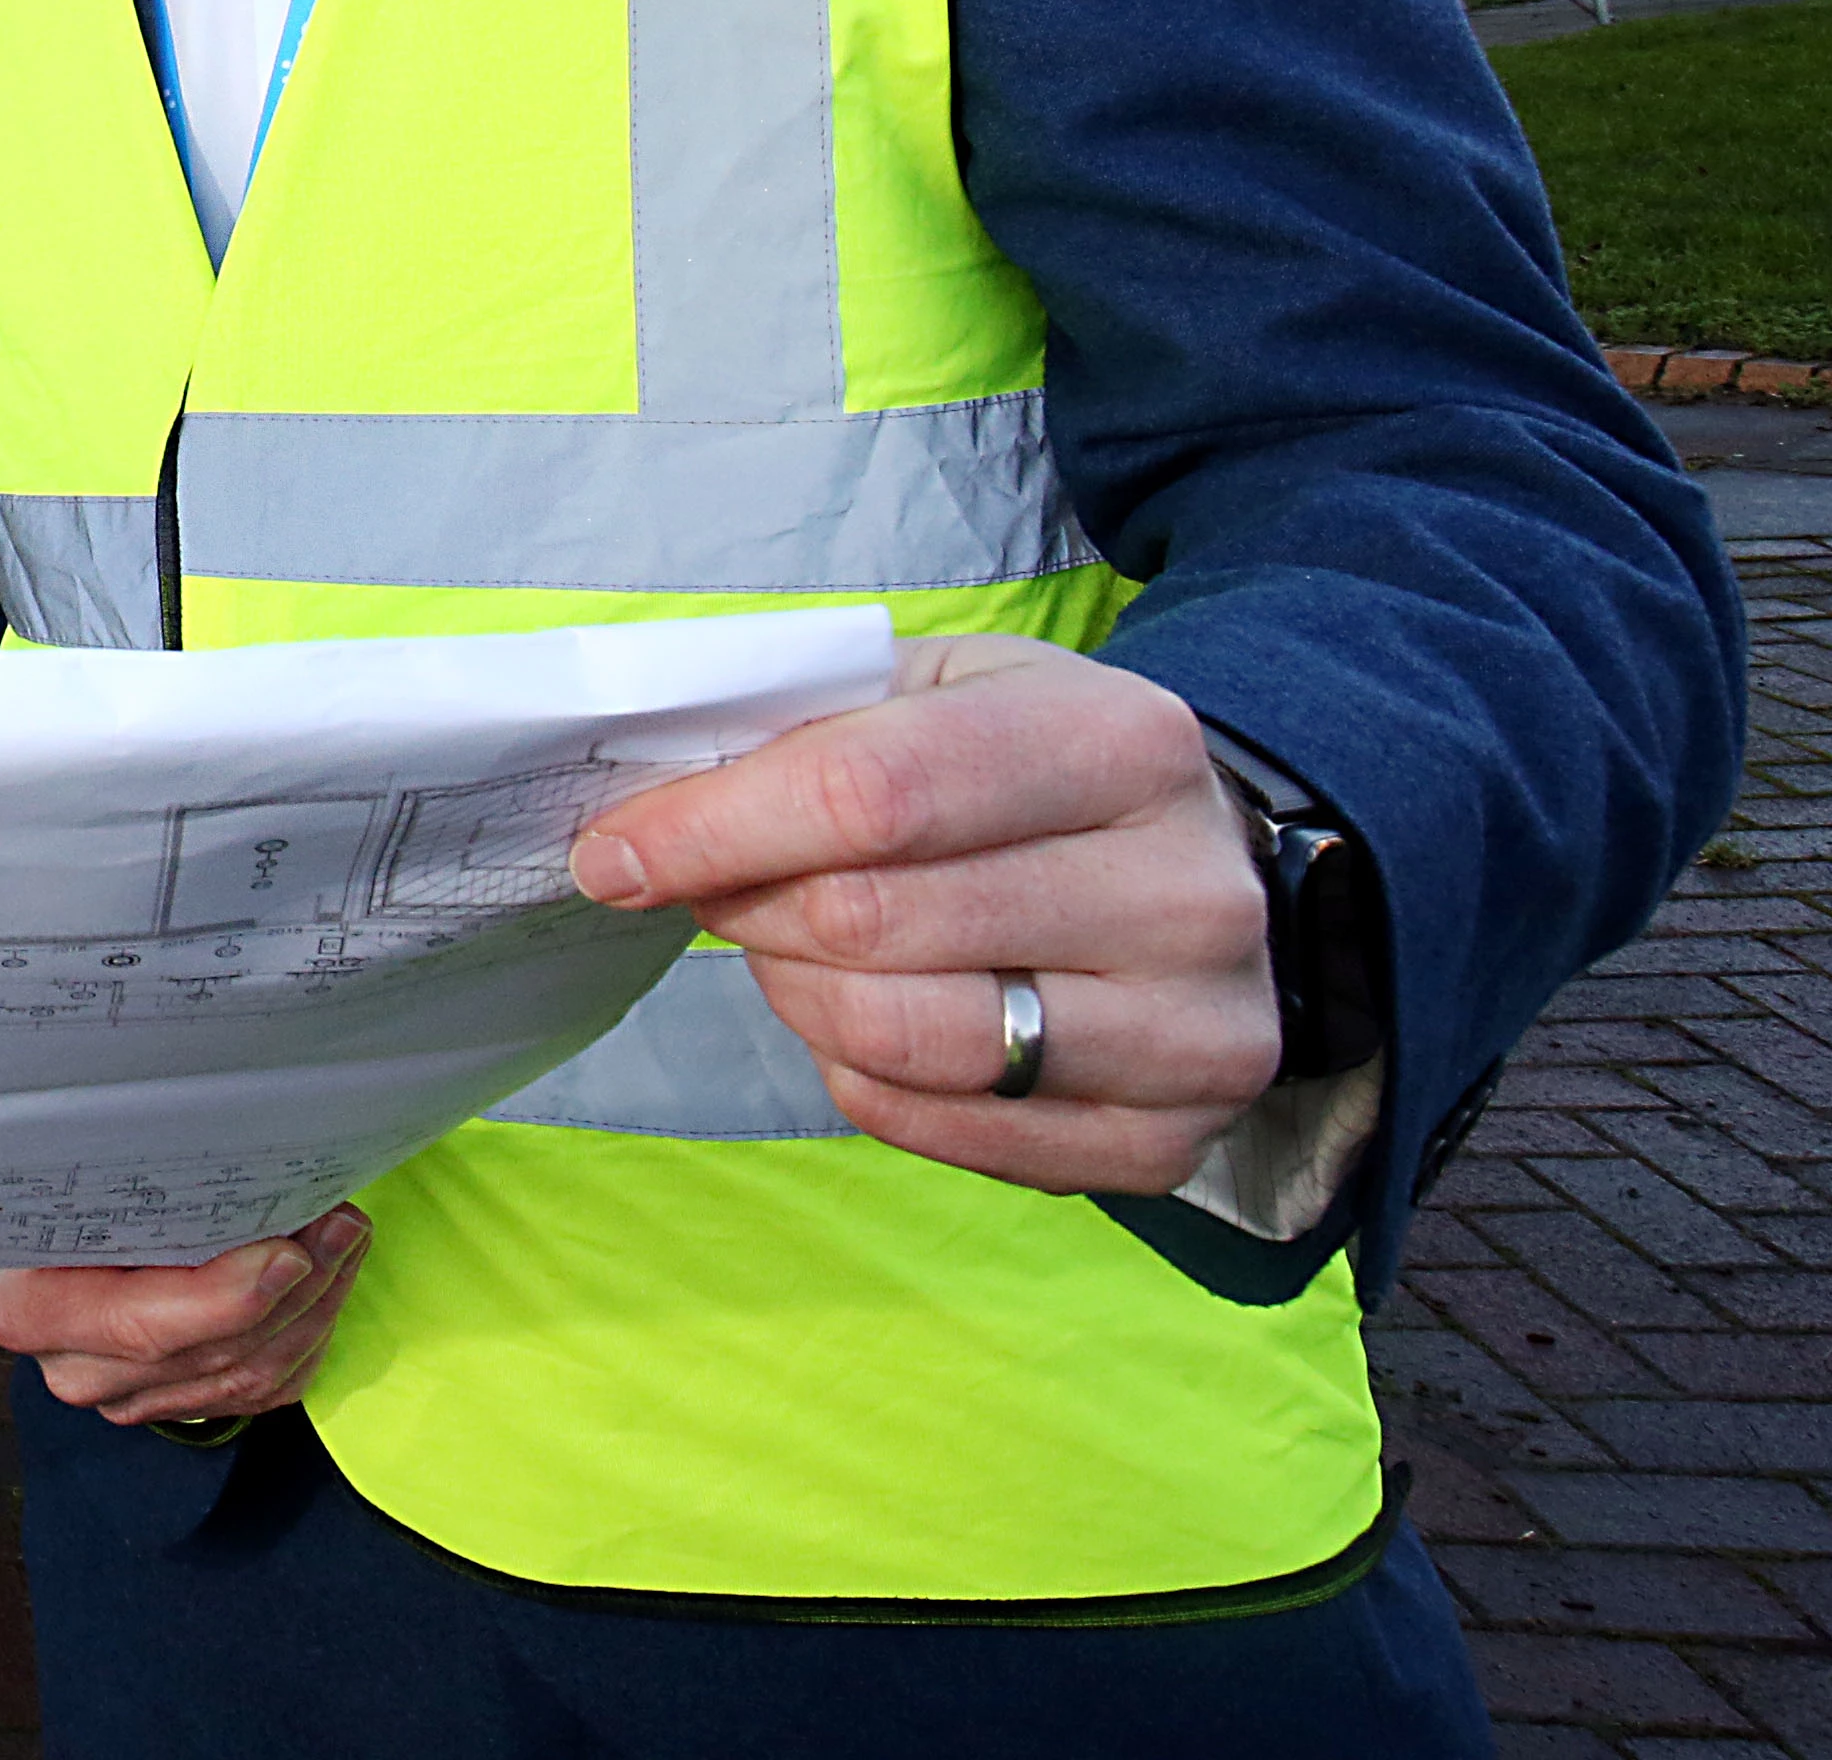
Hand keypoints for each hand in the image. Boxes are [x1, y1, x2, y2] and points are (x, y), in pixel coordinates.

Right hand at [0, 1208, 368, 1423]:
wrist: (29, 1223)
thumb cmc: (48, 1185)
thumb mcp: (68, 1173)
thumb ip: (136, 1184)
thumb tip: (242, 1162)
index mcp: (30, 1311)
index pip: (144, 1323)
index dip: (228, 1299)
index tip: (291, 1254)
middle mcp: (75, 1369)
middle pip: (211, 1354)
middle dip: (295, 1290)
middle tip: (341, 1225)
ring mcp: (122, 1397)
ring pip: (245, 1378)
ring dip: (311, 1311)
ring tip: (343, 1243)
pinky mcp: (166, 1403)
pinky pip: (255, 1393)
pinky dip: (301, 1343)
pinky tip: (324, 1289)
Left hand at [568, 632, 1275, 1194]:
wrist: (1219, 876)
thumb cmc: (1043, 769)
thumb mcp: (950, 690)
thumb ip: (808, 726)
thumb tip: (640, 814)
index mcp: (1122, 741)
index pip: (872, 793)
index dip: (713, 828)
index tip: (612, 853)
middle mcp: (1183, 891)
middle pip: (871, 921)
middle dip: (746, 907)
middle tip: (716, 893)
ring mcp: (1192, 1031)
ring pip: (903, 1038)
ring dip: (796, 995)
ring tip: (788, 953)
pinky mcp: (1167, 1140)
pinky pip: (946, 1132)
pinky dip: (861, 1081)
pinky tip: (858, 1023)